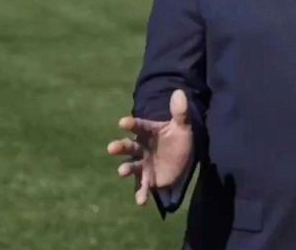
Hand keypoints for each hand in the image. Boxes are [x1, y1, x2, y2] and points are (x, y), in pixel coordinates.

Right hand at [106, 90, 193, 204]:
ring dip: (125, 169)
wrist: (184, 159)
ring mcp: (143, 164)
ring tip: (121, 171)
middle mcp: (141, 148)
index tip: (123, 122)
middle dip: (120, 147)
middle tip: (111, 148)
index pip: (138, 126)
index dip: (131, 124)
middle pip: (129, 147)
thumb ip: (180, 112)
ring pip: (131, 166)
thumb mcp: (183, 126)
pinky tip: (141, 201)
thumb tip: (180, 92)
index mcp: (148, 132)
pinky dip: (140, 194)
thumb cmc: (179, 139)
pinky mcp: (147, 179)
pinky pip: (142, 187)